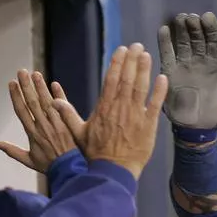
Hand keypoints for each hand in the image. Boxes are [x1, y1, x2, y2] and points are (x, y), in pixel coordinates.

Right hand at [0, 69, 76, 172]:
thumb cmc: (48, 165)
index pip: (21, 111)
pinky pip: (63, 106)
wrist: (69, 169)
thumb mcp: (28, 160)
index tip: (11, 83)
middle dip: (26, 86)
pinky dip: (59, 95)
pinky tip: (54, 84)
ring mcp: (55, 123)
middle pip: (32, 102)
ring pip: (46, 101)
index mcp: (32, 133)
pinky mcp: (67, 123)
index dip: (15, 96)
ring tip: (35, 73)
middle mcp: (42, 126)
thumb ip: (12, 151)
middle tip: (21, 71)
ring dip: (40, 87)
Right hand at [53, 43, 167, 179]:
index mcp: (104, 107)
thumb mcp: (78, 133)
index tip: (121, 50)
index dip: (117, 63)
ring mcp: (135, 115)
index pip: (111, 79)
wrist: (112, 171)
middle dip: (132, 60)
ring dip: (144, 70)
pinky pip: (155, 105)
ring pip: (141, 88)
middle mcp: (120, 108)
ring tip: (147, 55)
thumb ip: (67, 115)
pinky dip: (159, 91)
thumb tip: (53, 101)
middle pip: (127, 79)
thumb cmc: (95, 153)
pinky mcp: (148, 125)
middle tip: (137, 46)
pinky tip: (163, 78)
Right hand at [157, 12, 216, 128]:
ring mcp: (185, 65)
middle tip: (190, 17)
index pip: (214, 40)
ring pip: (183, 42)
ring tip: (179, 19)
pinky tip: (164, 30)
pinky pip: (167, 54)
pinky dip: (164, 42)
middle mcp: (200, 61)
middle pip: (197, 38)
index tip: (207, 16)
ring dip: (180, 30)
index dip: (211, 28)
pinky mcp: (171, 72)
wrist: (198, 127)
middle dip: (194, 26)